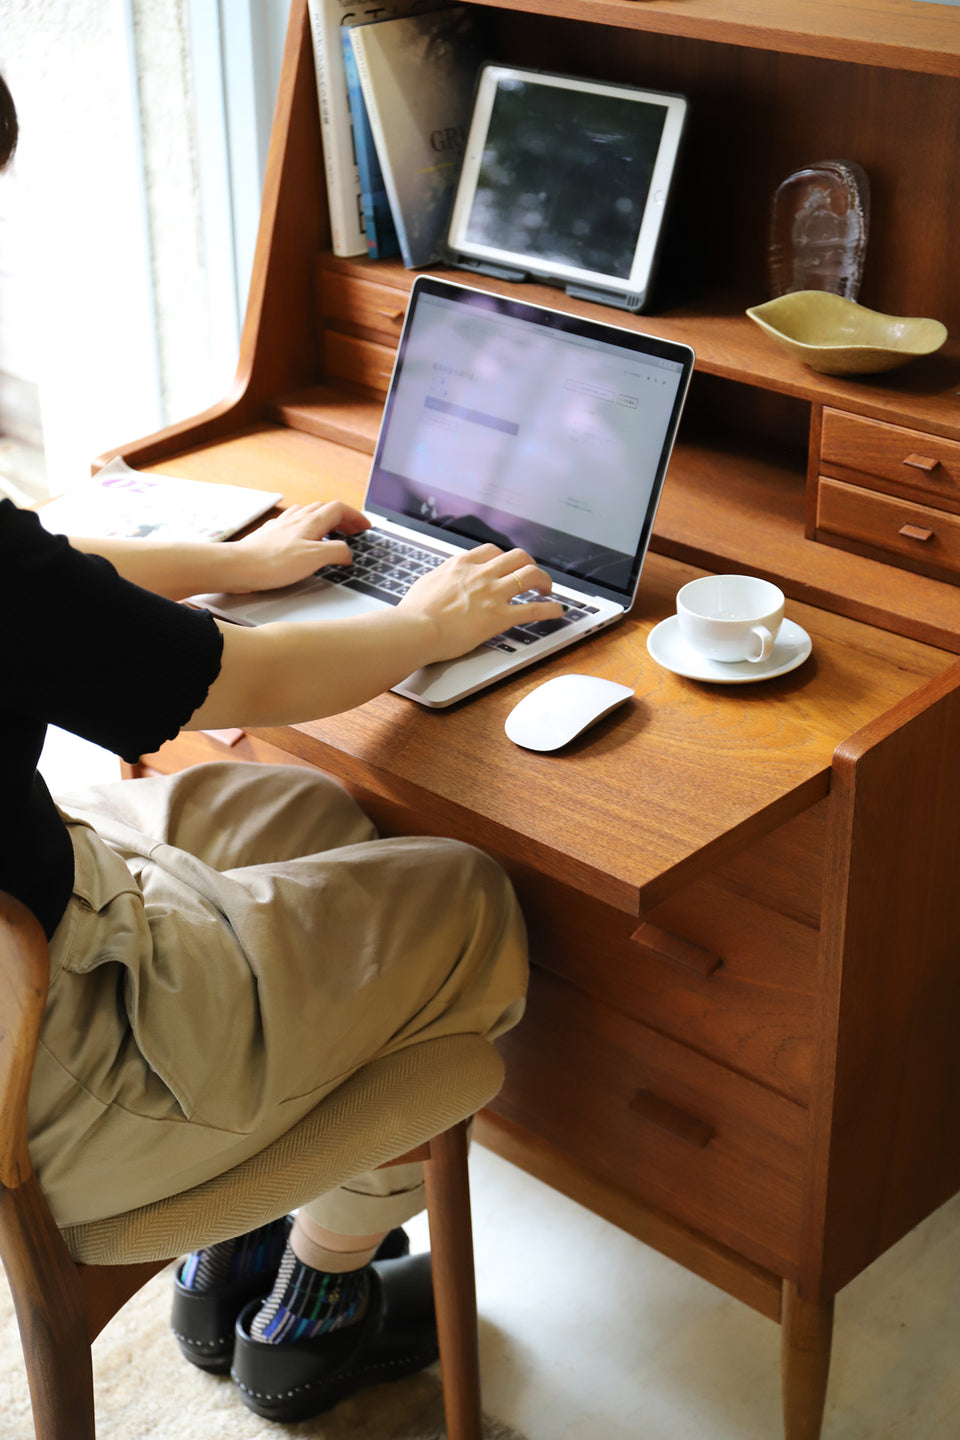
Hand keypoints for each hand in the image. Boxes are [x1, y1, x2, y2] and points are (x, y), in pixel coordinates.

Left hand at [231, 501, 368, 591]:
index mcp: (310, 522)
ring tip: (331, 533)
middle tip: (353, 531)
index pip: (340, 508)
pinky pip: (293, 524)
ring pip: (308, 514)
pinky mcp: (270, 535)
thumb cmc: (272, 563)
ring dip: (324, 520)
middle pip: (325, 509)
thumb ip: (336, 552)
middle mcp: (296, 519)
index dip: (356, 516)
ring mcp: (282, 526)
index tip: (365, 528)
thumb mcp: (313, 559)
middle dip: (343, 518)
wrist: (237, 566)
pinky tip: (302, 539)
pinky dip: (306, 527)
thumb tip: (348, 553)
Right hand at [398, 544, 563, 662]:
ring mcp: (493, 593)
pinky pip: (534, 609)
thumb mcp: (427, 583)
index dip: (504, 558)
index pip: (492, 551)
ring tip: (548, 589)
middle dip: (529, 563)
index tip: (508, 565)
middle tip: (533, 575)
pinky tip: (557, 611)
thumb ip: (442, 578)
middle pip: (517, 556)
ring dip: (544, 580)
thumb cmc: (414, 612)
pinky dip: (550, 609)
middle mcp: (482, 573)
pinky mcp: (500, 617)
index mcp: (462, 564)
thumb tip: (442, 580)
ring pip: (531, 575)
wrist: (415, 629)